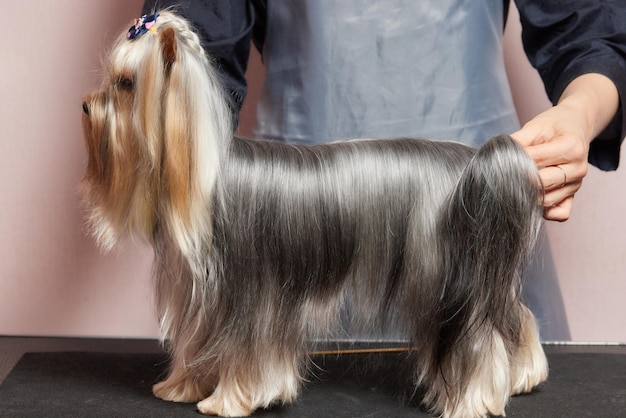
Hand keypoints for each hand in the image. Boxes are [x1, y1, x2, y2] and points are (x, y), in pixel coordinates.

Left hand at [511, 73, 618, 221]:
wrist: (575, 126)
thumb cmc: (554, 126)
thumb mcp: (535, 126)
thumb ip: (517, 141)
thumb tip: (495, 156)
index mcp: (571, 147)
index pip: (537, 160)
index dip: (515, 161)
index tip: (499, 161)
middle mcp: (578, 169)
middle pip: (542, 184)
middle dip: (519, 181)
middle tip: (501, 177)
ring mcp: (577, 185)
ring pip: (548, 201)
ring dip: (528, 197)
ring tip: (514, 186)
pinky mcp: (573, 196)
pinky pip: (560, 214)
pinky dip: (545, 211)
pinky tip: (533, 197)